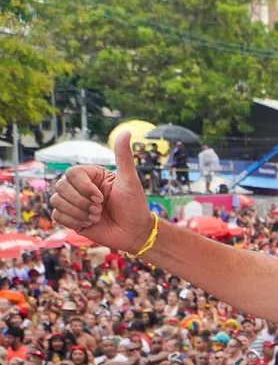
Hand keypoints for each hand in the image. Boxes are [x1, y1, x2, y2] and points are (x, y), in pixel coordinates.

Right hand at [49, 131, 155, 253]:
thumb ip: (124, 157)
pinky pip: (56, 216)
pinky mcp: (70, 218)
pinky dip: (73, 221)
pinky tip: (89, 224)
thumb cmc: (134, 205)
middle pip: (61, 187)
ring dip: (78, 212)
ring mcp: (74, 203)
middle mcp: (80, 187)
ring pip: (56, 201)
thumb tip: (126, 131)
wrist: (134, 233)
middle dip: (82, 202)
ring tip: (96, 217)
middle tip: (100, 209)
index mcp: (91, 176)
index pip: (72, 173)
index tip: (100, 198)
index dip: (83, 187)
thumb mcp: (130, 180)